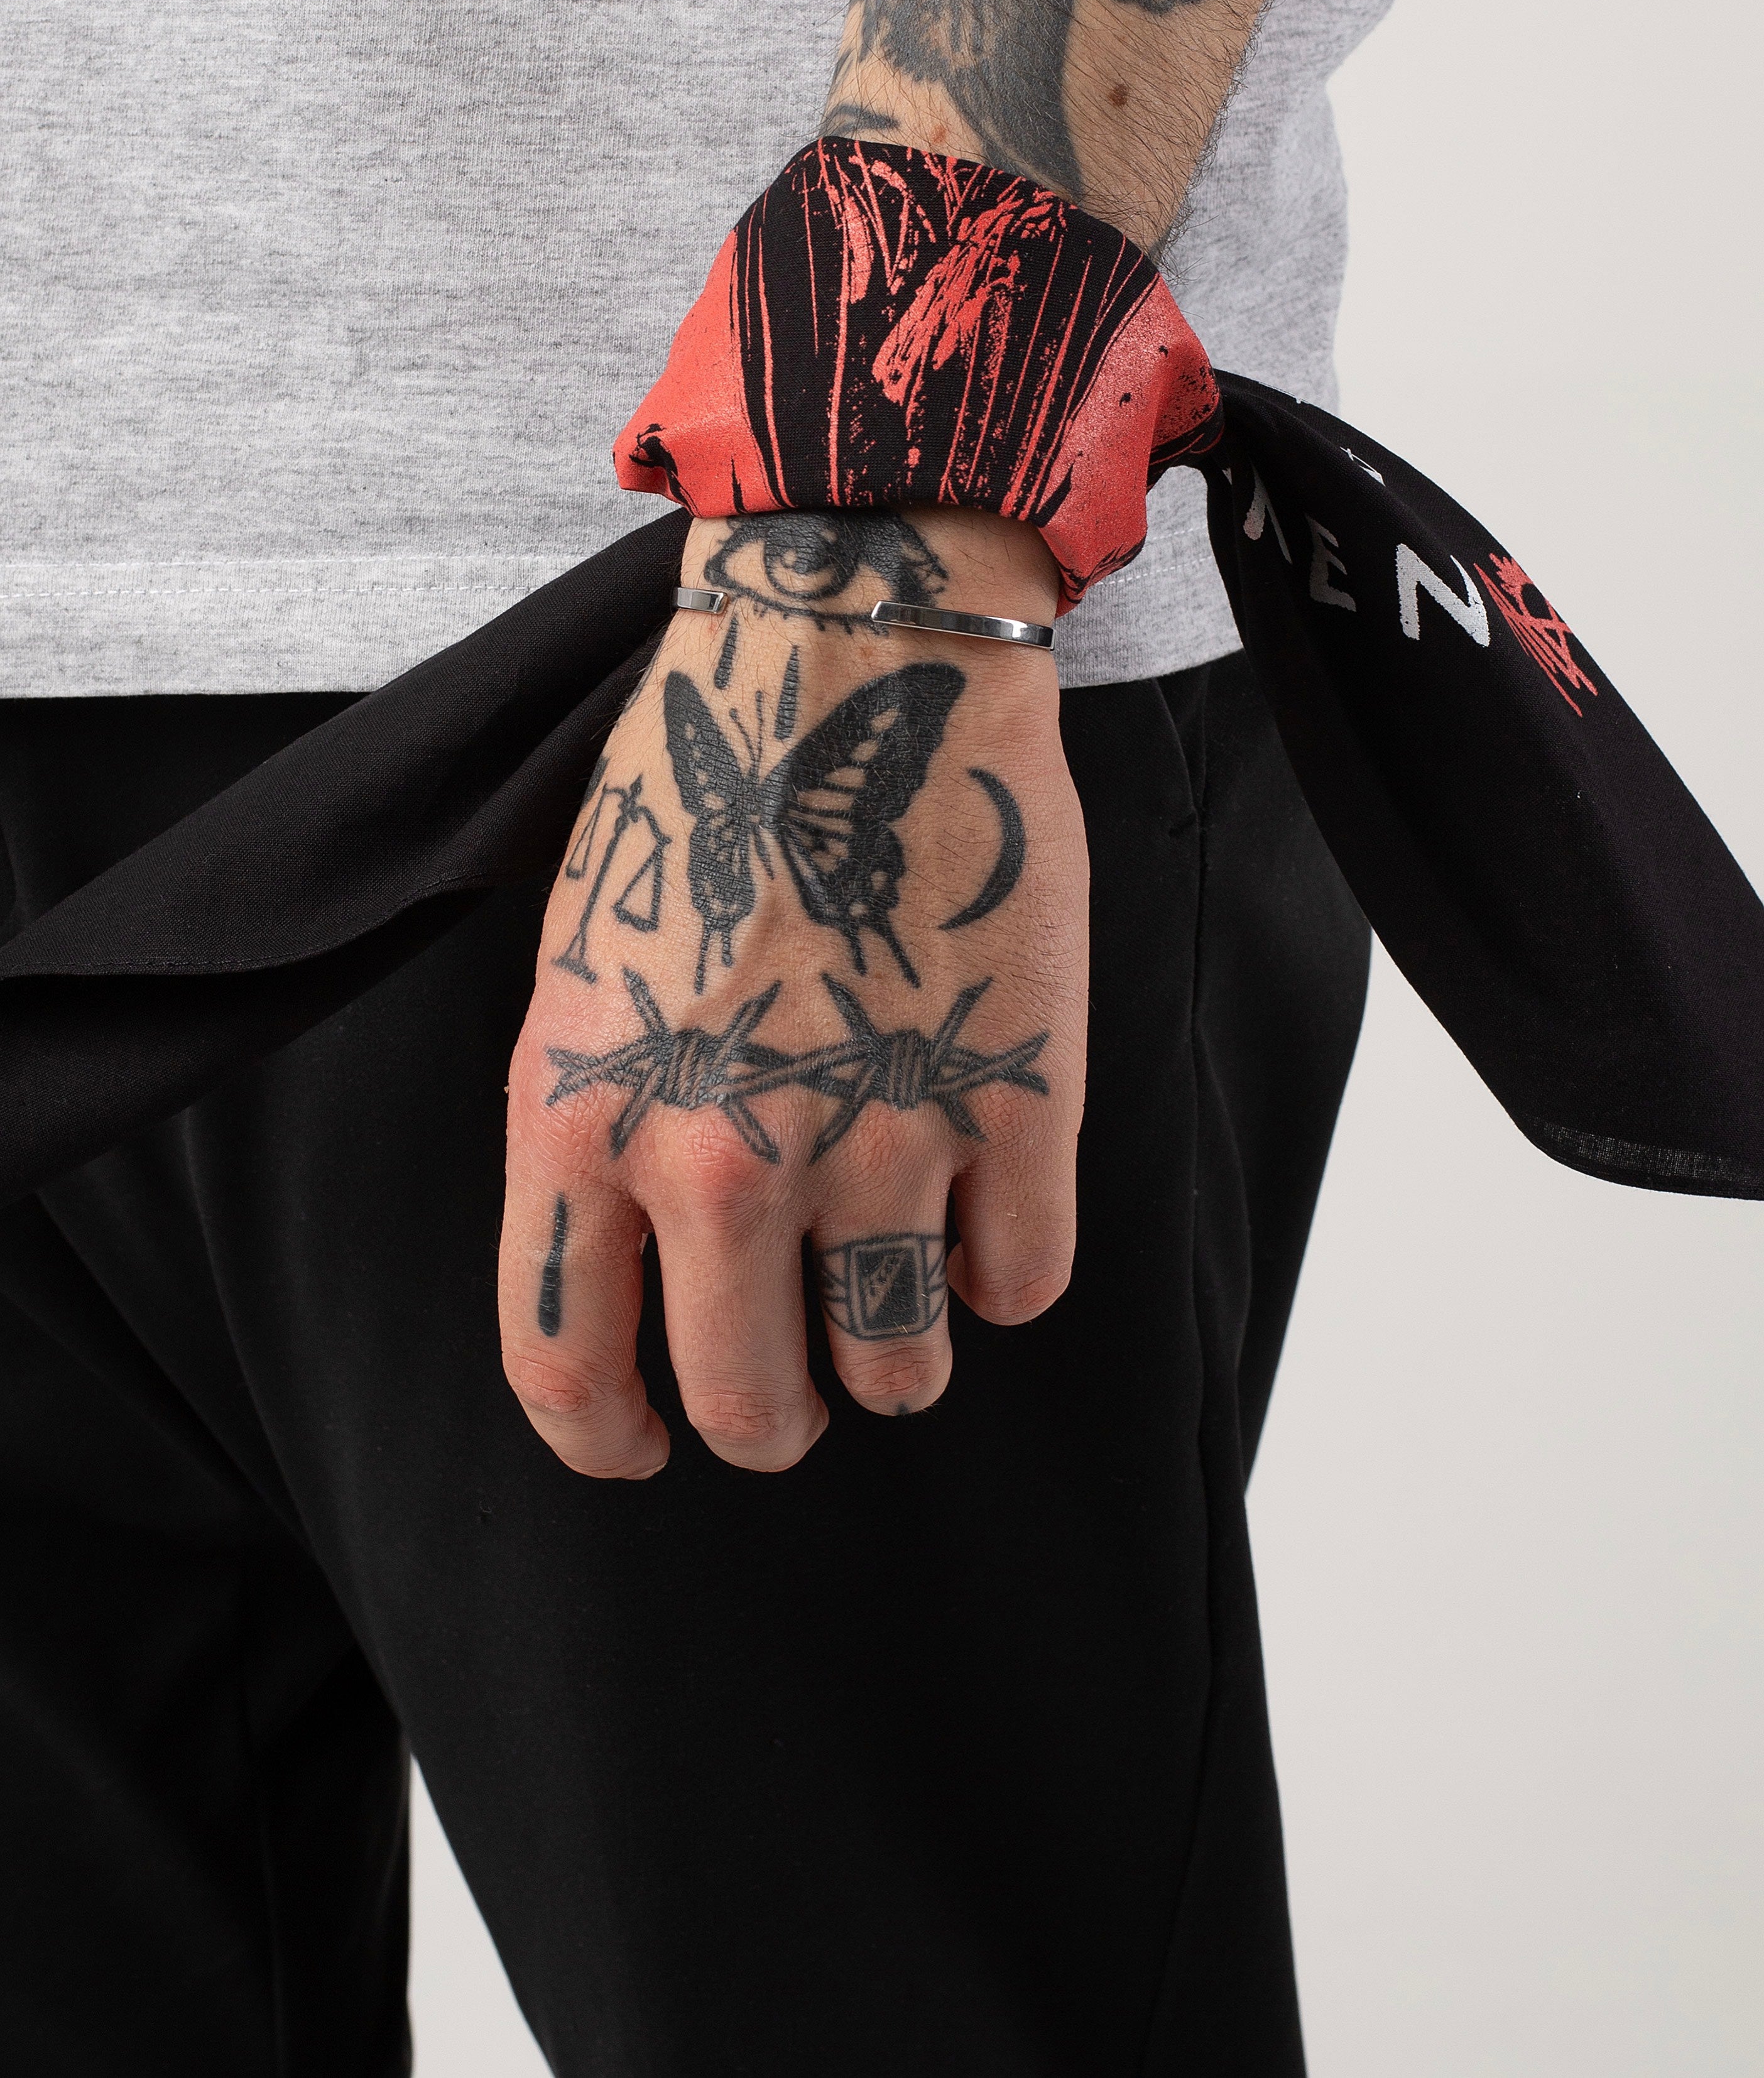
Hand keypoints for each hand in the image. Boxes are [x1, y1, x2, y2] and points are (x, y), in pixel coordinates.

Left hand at [498, 506, 1086, 1474]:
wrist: (851, 654)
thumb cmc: (704, 790)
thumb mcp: (581, 967)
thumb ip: (595, 1129)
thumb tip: (644, 1263)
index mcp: (580, 1119)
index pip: (566, 1366)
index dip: (606, 1442)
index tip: (642, 1448)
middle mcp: (719, 1158)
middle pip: (754, 1403)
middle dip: (777, 1418)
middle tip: (795, 1389)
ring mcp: (877, 1136)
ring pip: (902, 1363)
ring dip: (898, 1357)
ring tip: (896, 1295)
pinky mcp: (1017, 1101)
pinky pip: (1023, 1281)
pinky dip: (1005, 1272)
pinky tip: (988, 1210)